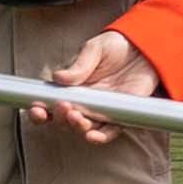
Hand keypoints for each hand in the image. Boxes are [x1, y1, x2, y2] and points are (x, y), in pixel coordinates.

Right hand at [39, 30, 158, 141]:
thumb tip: (58, 77)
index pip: (50, 104)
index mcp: (72, 87)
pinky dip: (100, 137)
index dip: (40, 111)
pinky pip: (109, 131)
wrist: (146, 47)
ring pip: (84, 128)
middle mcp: (84, 102)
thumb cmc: (116, 47)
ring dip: (78, 127)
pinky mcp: (121, 114)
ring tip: (77, 117)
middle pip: (64, 120)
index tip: (36, 109)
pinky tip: (92, 136)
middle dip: (60, 118)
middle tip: (63, 106)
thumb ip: (79, 65)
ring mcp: (102, 110)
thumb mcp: (95, 49)